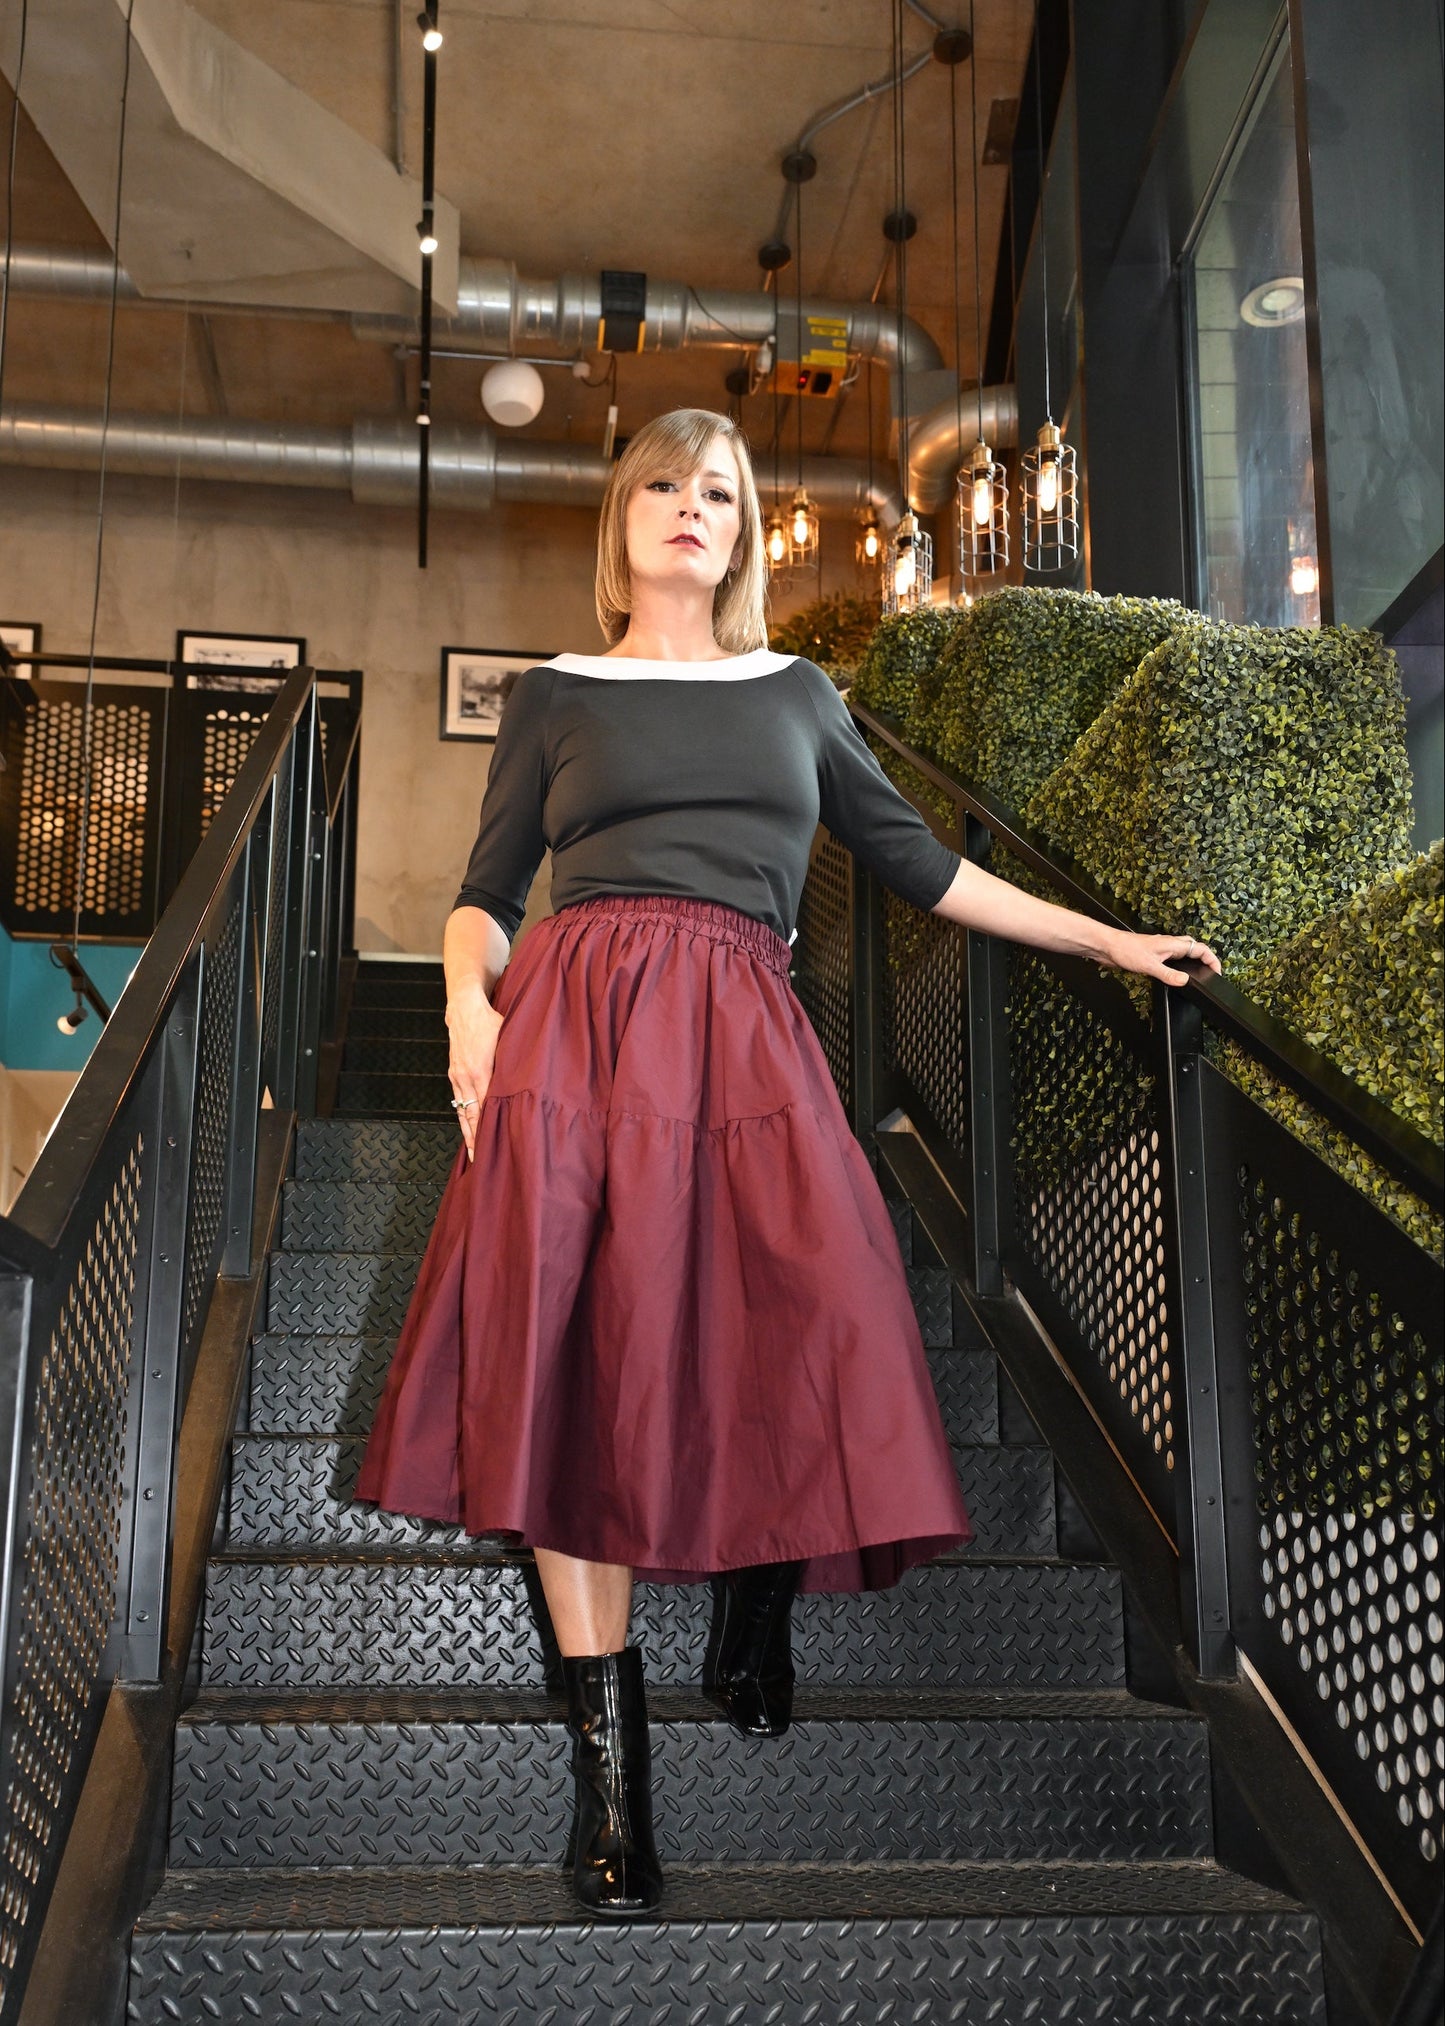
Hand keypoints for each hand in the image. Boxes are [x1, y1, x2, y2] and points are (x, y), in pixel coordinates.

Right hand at [445, 990, 505, 1160]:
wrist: (464, 1007)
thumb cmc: (490, 1021)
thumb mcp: (507, 1039)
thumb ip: (515, 1063)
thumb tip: (528, 1083)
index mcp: (480, 1072)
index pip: (485, 1109)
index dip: (487, 1131)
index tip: (491, 1149)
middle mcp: (465, 1078)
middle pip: (470, 1117)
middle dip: (474, 1141)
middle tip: (478, 1163)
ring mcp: (457, 1077)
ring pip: (461, 1112)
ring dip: (466, 1133)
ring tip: (471, 1154)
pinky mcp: (453, 1073)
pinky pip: (458, 1102)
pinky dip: (462, 1118)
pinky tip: (467, 1129)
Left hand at [1105, 927, 1221, 986]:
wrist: (1107, 946)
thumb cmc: (1125, 949)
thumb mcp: (1149, 965)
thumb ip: (1168, 975)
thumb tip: (1185, 981)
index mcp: (1172, 944)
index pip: (1199, 949)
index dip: (1212, 959)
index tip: (1218, 971)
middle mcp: (1168, 945)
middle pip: (1193, 948)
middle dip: (1205, 958)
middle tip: (1211, 971)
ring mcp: (1160, 950)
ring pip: (1182, 953)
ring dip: (1192, 961)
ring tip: (1198, 973)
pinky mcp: (1152, 956)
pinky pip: (1171, 960)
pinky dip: (1178, 966)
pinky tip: (1174, 975)